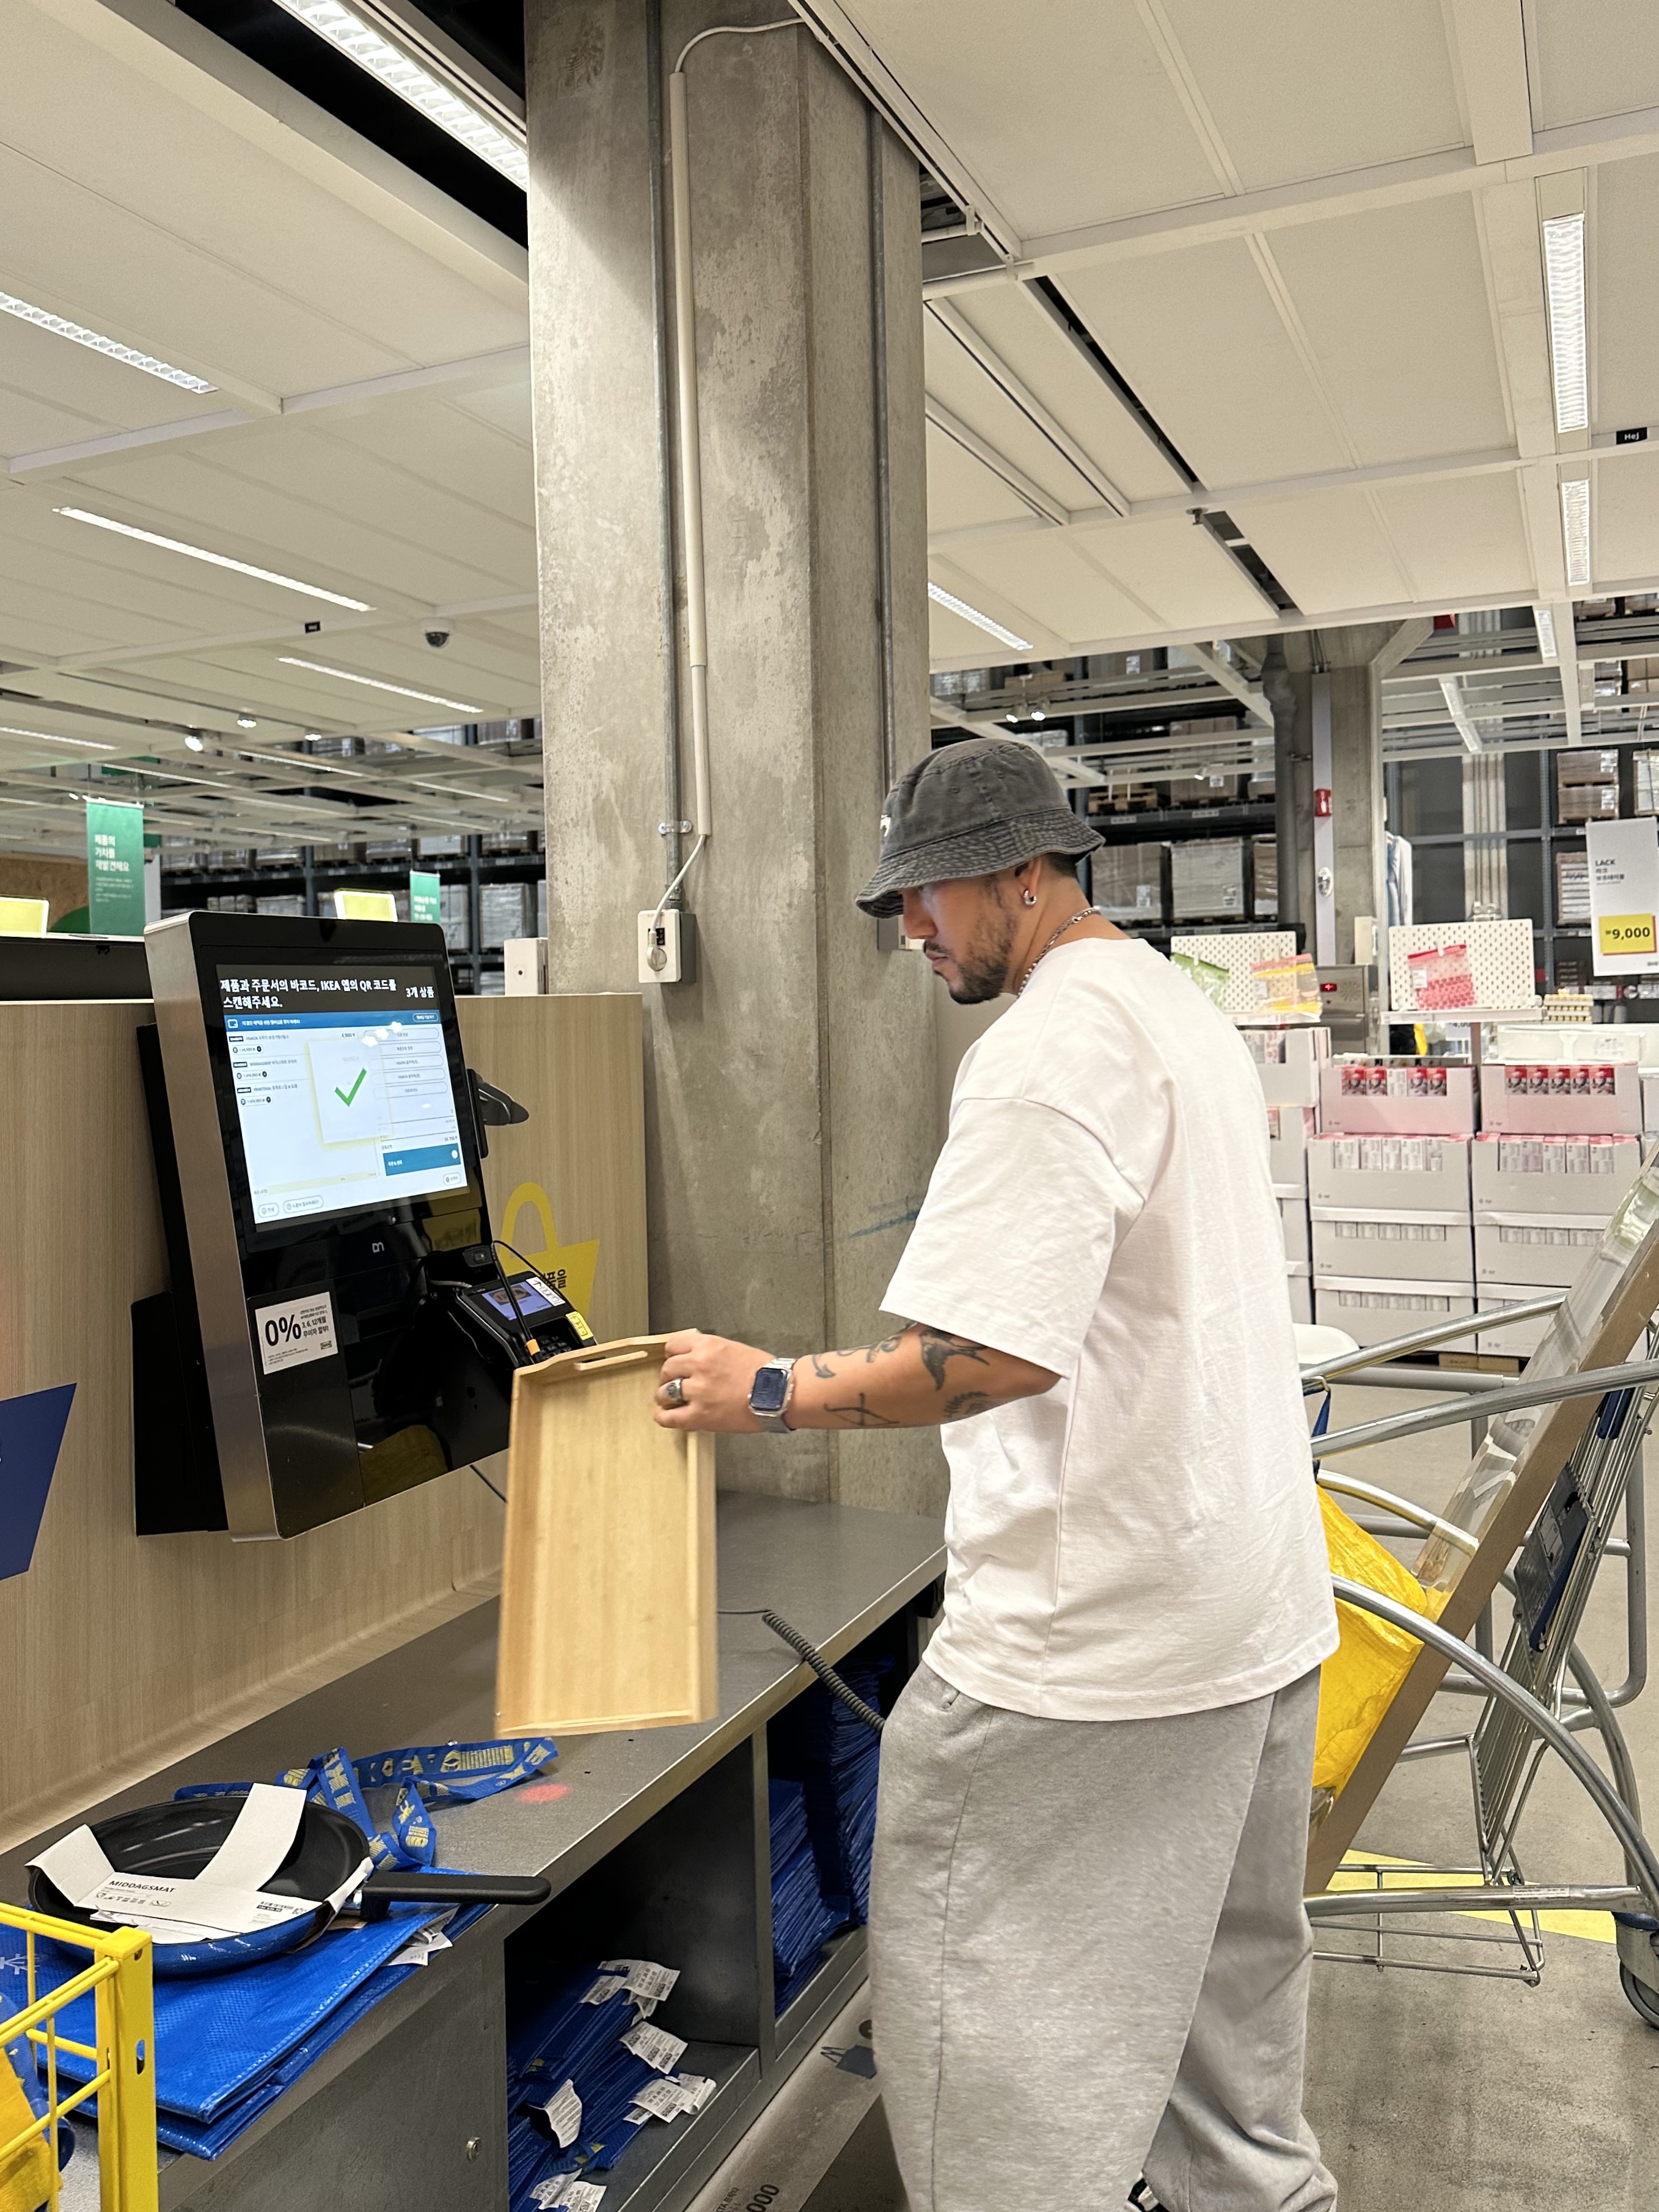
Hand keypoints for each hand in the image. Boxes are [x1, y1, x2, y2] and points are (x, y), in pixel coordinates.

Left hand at [654, 1329, 779, 1431]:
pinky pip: (670, 1418)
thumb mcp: (734, 1349)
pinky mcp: (700, 1415)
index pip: (673, 1346)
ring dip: (666, 1396)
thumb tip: (694, 1359)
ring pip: (664, 1392)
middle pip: (667, 1369)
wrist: (779, 1393)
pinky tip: (666, 1416)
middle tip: (676, 1384)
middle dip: (670, 1377)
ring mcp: (697, 1391)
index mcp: (707, 1346)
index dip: (673, 1356)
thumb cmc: (764, 1373)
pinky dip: (664, 1417)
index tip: (676, 1363)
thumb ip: (710, 1352)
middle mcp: (698, 1365)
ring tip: (672, 1401)